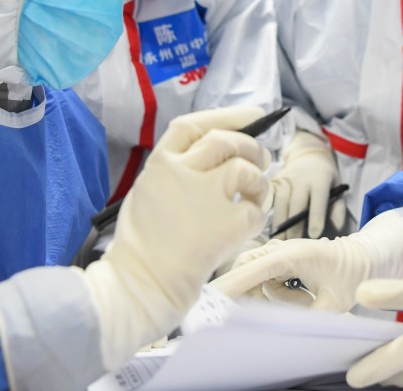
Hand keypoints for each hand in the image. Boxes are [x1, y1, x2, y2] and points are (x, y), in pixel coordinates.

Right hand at [86, 105, 269, 367]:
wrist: (140, 287)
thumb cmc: (142, 248)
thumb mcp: (149, 194)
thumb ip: (178, 172)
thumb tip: (220, 158)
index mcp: (159, 164)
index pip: (194, 126)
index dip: (227, 116)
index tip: (251, 115)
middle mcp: (182, 172)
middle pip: (226, 141)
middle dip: (251, 147)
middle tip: (262, 161)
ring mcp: (206, 195)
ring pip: (246, 169)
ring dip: (259, 182)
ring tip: (255, 196)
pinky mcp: (228, 223)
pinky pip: (257, 209)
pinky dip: (258, 215)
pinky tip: (247, 226)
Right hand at [211, 209, 402, 311]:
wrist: (362, 258)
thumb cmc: (350, 273)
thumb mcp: (336, 300)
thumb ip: (313, 316)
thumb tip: (291, 333)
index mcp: (292, 254)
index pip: (254, 270)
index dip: (232, 284)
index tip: (212, 296)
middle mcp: (279, 251)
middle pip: (247, 273)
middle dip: (251, 294)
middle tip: (279, 306)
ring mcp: (276, 255)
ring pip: (256, 282)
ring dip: (276, 298)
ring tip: (308, 299)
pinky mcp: (277, 263)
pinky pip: (265, 284)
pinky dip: (279, 296)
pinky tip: (305, 296)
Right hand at [270, 130, 346, 238]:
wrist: (308, 155)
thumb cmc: (325, 177)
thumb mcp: (338, 187)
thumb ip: (338, 207)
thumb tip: (336, 227)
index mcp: (320, 179)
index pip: (318, 199)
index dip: (316, 216)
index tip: (314, 235)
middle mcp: (301, 178)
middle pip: (296, 203)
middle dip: (294, 225)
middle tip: (292, 244)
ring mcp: (286, 179)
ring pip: (280, 202)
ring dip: (279, 222)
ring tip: (279, 241)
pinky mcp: (274, 181)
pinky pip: (269, 198)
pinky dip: (266, 212)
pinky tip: (264, 226)